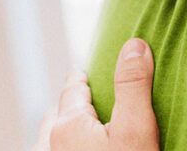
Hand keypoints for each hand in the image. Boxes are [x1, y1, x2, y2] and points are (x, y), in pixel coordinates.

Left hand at [33, 38, 159, 150]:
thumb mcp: (137, 127)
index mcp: (68, 124)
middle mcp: (51, 143)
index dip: (80, 77)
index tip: (83, 71)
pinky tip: (73, 147)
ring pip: (50, 137)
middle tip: (85, 95)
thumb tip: (134, 45)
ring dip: (64, 126)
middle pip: (59, 113)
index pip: (72, 89)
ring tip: (79, 123)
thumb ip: (133, 86)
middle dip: (71, 102)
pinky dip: (61, 145)